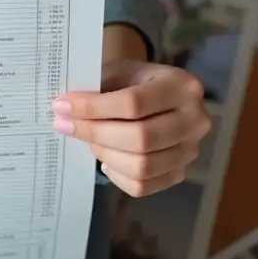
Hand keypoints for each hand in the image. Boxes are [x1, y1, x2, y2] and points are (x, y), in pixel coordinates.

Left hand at [51, 58, 211, 196]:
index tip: (61, 107)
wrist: (155, 92)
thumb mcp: (119, 72)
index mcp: (182, 85)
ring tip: (89, 141)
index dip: (94, 108)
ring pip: (142, 166)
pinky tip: (106, 160)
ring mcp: (191, 151)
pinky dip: (117, 175)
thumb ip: (97, 89)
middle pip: (141, 138)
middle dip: (96, 133)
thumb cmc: (133, 79)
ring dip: (105, 154)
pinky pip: (144, 186)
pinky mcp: (180, 173)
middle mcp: (195, 120)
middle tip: (67, 126)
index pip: (134, 103)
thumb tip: (64, 111)